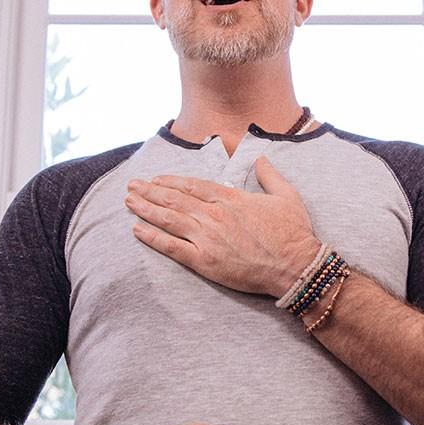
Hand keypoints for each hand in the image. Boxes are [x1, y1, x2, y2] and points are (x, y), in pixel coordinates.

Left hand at [124, 156, 319, 296]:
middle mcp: (214, 215)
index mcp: (231, 198)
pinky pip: (171, 247)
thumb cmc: (293, 233)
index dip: (171, 181)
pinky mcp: (204, 261)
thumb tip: (261, 158)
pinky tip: (137, 230)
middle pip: (174, 199)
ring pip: (168, 219)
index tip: (156, 178)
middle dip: (150, 191)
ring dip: (146, 209)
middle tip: (132, 186)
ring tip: (129, 202)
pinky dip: (152, 237)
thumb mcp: (287, 196)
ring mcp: (207, 237)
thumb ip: (270, 175)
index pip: (192, 186)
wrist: (294, 266)